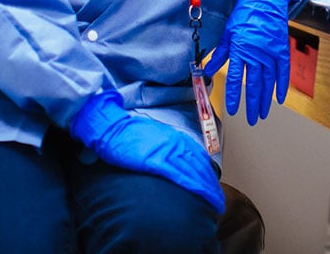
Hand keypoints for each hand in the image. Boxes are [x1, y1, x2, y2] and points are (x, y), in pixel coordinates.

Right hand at [70, 90, 224, 213]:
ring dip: (208, 189)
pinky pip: (181, 175)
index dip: (208, 173)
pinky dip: (195, 186)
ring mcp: (167, 151)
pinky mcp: (157, 161)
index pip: (198, 157)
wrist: (110, 126)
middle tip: (219, 201)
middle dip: (212, 185)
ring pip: (195, 172)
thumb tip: (166, 158)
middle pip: (201, 166)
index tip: (213, 186)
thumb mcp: (150, 137)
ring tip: (215, 203)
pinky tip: (202, 195)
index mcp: (174, 138)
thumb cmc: (125, 133)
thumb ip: (162, 147)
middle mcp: (176, 143)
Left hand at [202, 0, 291, 125]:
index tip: (232, 111)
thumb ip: (219, 54)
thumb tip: (207, 70)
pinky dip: (282, 85)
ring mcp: (271, 52)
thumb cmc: (245, 12)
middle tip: (251, 120)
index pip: (234, 79)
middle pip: (253, 85)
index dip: (233, 97)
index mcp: (240, 49)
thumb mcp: (227, 32)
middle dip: (251, 105)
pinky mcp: (282, 49)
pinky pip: (283, 71)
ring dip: (265, 100)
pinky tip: (280, 98)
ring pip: (268, 82)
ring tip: (263, 114)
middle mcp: (256, 53)